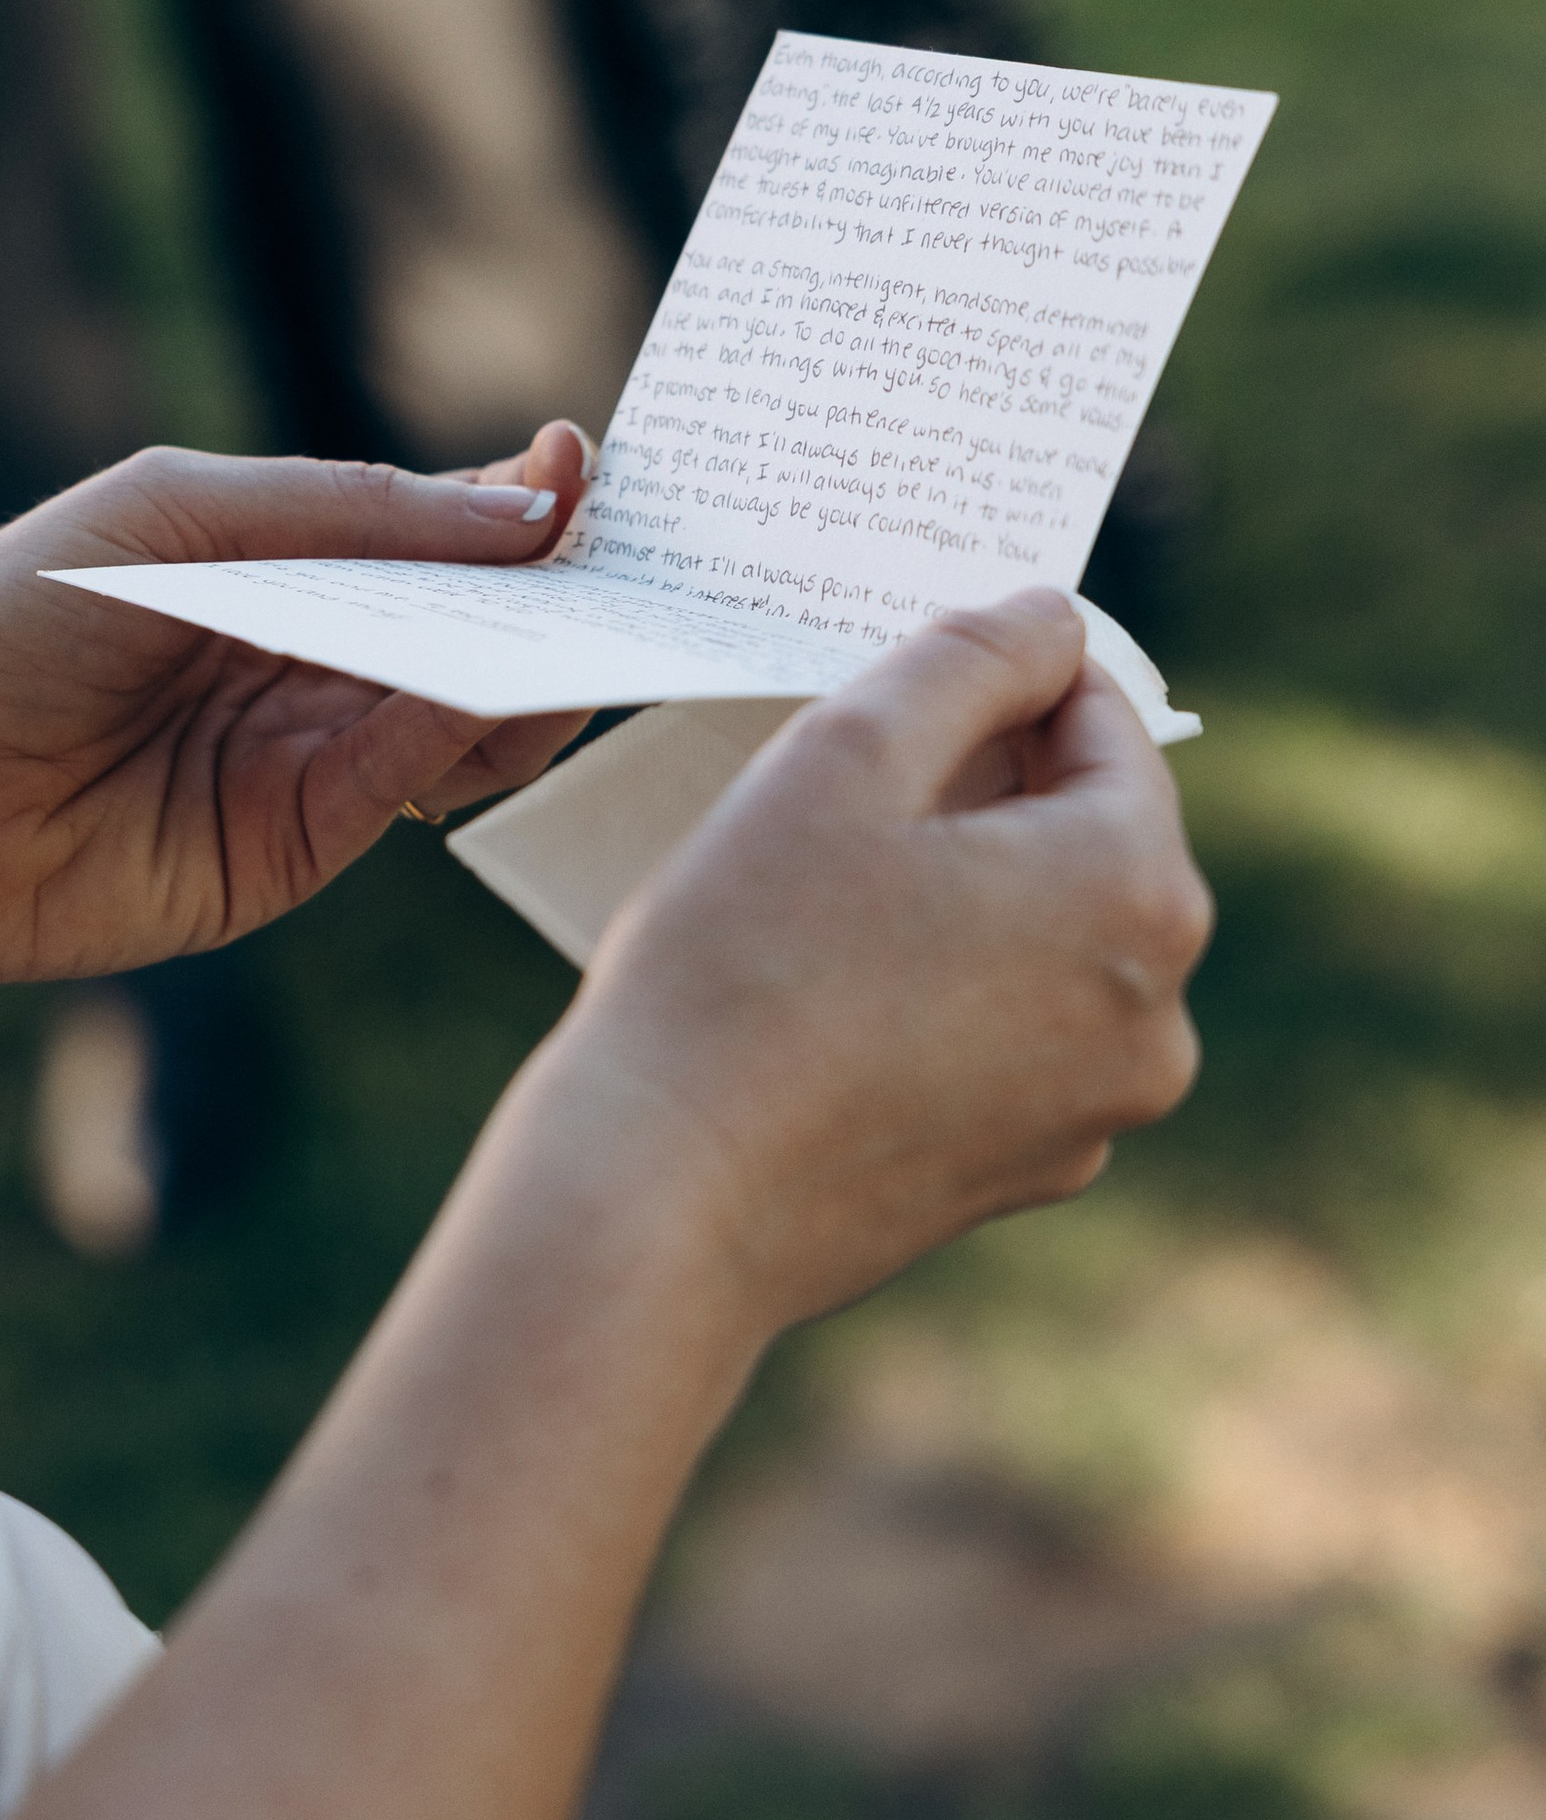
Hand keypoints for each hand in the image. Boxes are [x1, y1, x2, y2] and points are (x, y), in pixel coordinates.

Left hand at [0, 427, 598, 996]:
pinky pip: (408, 783)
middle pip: (465, 621)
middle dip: (552, 586)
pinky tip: (507, 684)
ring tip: (598, 618)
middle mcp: (302, 658)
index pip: (424, 530)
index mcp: (268, 560)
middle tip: (641, 552)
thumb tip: (529, 498)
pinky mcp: (295, 847)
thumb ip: (350, 509)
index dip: (513, 505)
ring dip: (533, 662)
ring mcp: (305, 756)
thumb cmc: (8, 618)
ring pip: (460, 709)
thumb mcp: (178, 514)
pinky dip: (465, 734)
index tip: (595, 468)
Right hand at [542, 592, 1212, 1342]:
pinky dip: (944, 990)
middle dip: (983, 787)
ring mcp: (1099, 1110)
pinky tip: (832, 988)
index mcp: (1137, 890)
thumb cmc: (740, 962)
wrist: (661, 1199)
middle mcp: (1157, 1012)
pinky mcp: (1027, 1173)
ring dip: (963, 889)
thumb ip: (968, 659)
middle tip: (843, 777)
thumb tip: (1051, 619)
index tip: (897, 674)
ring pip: (1046, 938)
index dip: (1001, 678)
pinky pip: (1008, 1034)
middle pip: (1086, 835)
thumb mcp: (843, 754)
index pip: (1103, 722)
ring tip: (825, 889)